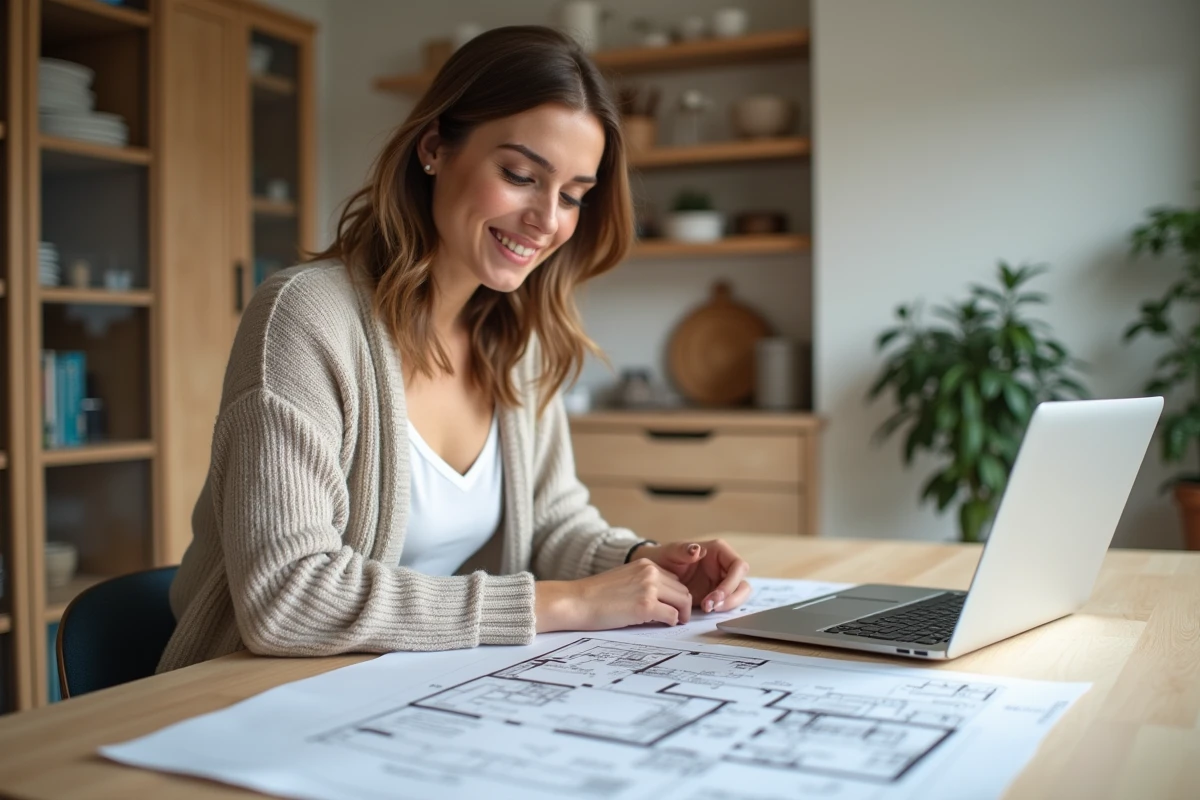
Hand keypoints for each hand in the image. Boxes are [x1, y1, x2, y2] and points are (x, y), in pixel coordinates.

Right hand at [535, 560, 692, 632]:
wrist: (576, 601)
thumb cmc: (594, 595)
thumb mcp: (624, 579)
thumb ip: (643, 583)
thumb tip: (660, 600)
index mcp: (645, 564)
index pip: (674, 578)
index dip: (676, 594)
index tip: (674, 605)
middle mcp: (650, 572)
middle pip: (682, 590)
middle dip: (682, 605)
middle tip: (679, 617)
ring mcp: (649, 589)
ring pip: (683, 602)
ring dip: (681, 614)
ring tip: (674, 622)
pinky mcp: (646, 607)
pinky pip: (672, 616)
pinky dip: (671, 623)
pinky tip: (663, 625)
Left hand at [637, 539, 750, 613]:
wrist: (656, 574)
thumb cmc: (665, 558)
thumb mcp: (671, 552)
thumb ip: (684, 550)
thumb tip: (698, 550)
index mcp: (719, 551)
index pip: (738, 566)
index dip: (731, 582)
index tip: (715, 595)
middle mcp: (725, 566)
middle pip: (743, 584)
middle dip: (731, 598)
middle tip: (711, 607)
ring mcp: (722, 582)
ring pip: (739, 595)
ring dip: (728, 605)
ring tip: (707, 609)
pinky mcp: (717, 595)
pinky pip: (728, 603)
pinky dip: (721, 610)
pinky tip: (705, 611)